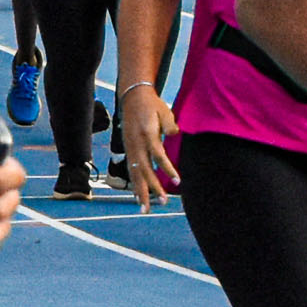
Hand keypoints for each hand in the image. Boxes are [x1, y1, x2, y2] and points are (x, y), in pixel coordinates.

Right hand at [118, 83, 179, 207]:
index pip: (157, 155)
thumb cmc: (152, 105)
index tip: (177, 181)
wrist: (133, 97)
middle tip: (163, 203)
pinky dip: (135, 185)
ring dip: (141, 192)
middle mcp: (136, 143)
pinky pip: (131, 171)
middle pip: (144, 170)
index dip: (167, 168)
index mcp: (146, 133)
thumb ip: (169, 124)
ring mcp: (130, 148)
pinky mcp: (128, 151)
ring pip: (135, 174)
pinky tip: (138, 198)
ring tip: (145, 209)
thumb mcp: (164, 110)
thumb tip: (175, 134)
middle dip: (153, 188)